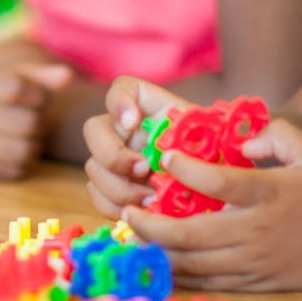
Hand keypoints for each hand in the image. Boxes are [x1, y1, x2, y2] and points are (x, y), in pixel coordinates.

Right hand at [0, 61, 72, 180]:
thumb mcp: (11, 73)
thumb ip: (41, 74)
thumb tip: (67, 76)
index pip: (17, 88)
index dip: (39, 95)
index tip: (40, 99)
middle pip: (23, 123)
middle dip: (40, 122)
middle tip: (38, 121)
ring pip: (18, 151)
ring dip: (33, 146)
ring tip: (31, 137)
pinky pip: (3, 171)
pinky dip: (16, 164)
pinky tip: (14, 153)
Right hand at [84, 77, 195, 217]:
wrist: (207, 181)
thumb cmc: (207, 152)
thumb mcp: (206, 137)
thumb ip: (193, 136)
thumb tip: (182, 152)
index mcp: (148, 106)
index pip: (123, 88)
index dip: (120, 102)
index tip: (132, 120)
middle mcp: (124, 128)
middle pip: (94, 130)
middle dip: (114, 155)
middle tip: (143, 168)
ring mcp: (114, 157)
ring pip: (94, 168)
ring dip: (119, 188)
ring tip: (150, 198)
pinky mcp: (112, 186)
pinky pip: (98, 197)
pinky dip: (115, 208)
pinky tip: (141, 212)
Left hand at [118, 116, 301, 290]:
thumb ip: (275, 134)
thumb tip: (240, 143)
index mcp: (270, 193)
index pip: (220, 181)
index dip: (187, 169)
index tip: (165, 157)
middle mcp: (257, 231)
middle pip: (192, 234)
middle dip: (153, 224)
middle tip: (129, 210)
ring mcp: (253, 262)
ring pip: (194, 264)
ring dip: (158, 251)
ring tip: (134, 235)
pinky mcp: (254, 283)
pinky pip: (208, 282)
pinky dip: (179, 274)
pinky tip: (159, 260)